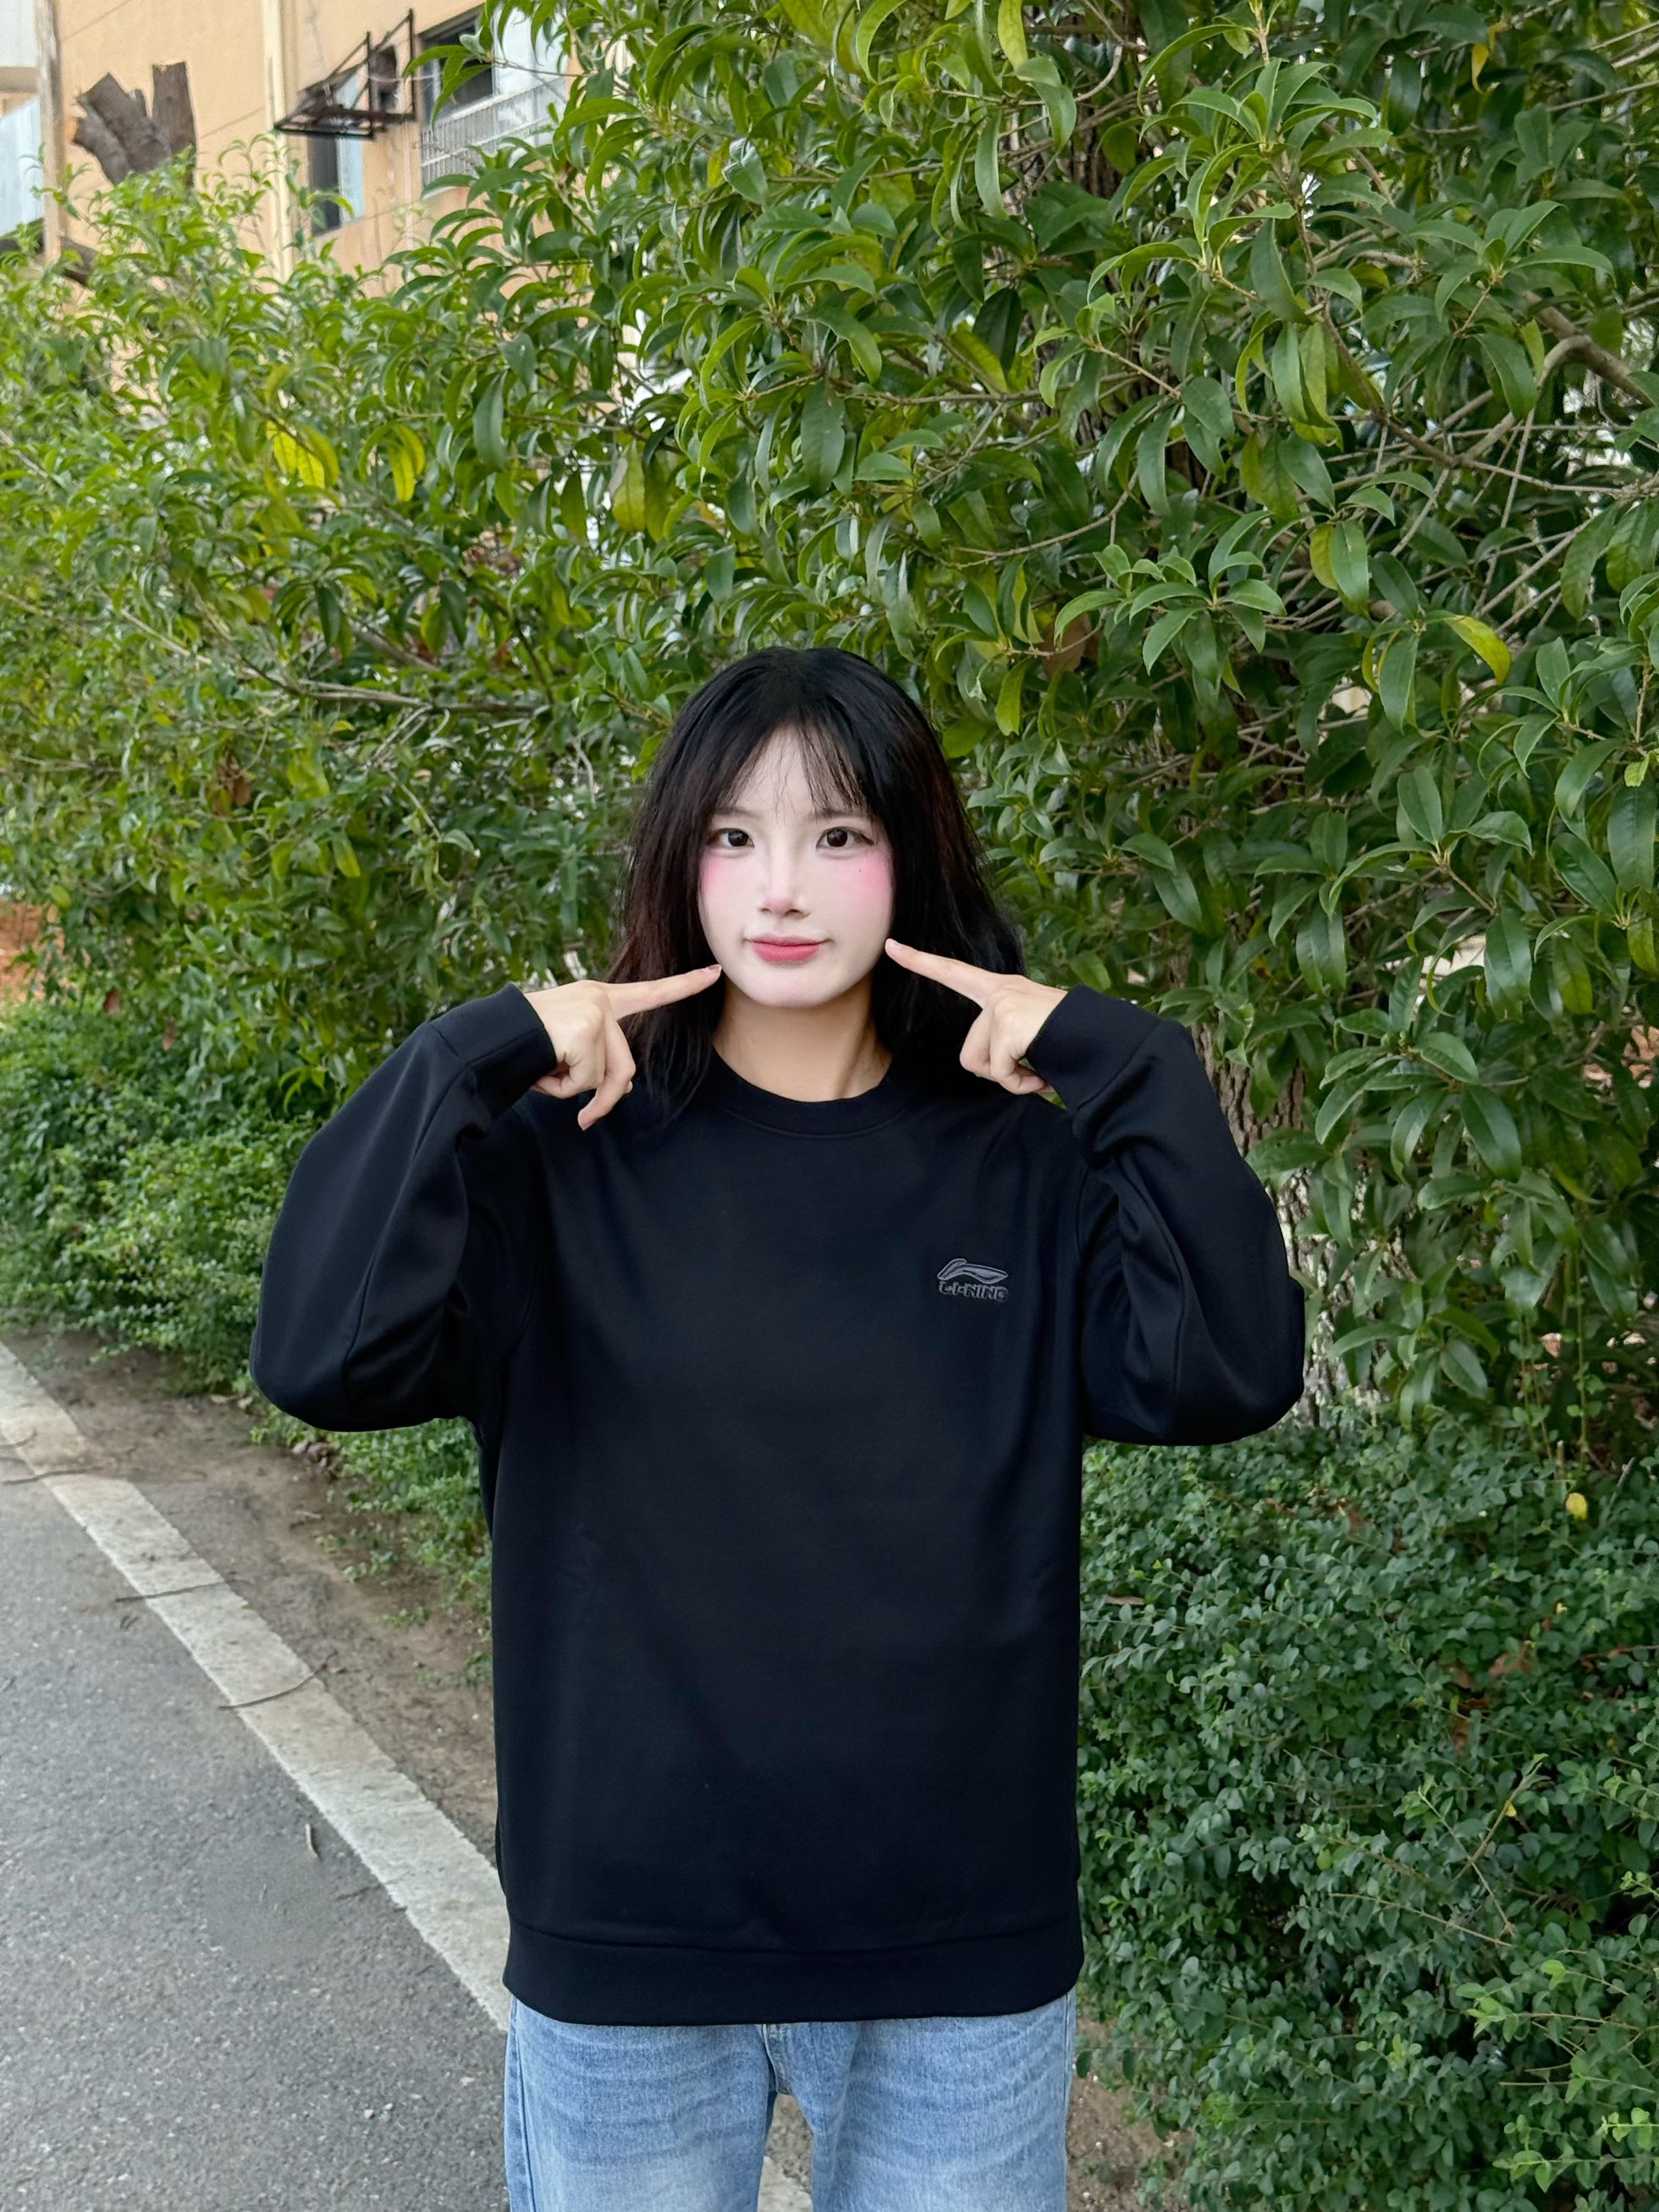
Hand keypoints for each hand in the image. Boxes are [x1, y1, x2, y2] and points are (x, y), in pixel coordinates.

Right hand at [521, 966, 721, 1128]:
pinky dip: (558, 1088)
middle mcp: (601, 1000)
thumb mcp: (566, 1046)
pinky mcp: (585, 1032)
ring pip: (601, 1078)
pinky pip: (583, 1082)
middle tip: (586, 1121)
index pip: (650, 992)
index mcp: (599, 998)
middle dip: (606, 1100)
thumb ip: (598, 1059)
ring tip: (541, 1073)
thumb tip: (623, 1089)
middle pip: (625, 1067)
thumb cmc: (521, 1042)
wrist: (487, 1035)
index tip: (715, 973)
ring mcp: (594, 1014)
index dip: (685, 985)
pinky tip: (537, 1068)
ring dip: (571, 1090)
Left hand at [884, 940, 1066, 1095]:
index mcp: (1001, 990)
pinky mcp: (1009, 1024)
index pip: (953, 973)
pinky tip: (1044, 1073)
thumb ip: (1004, 1044)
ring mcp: (1003, 1006)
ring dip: (1013, 1079)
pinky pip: (1003, 1073)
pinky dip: (1024, 1083)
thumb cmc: (1069, 1040)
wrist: (1102, 1039)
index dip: (920, 961)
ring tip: (1041, 1068)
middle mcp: (1000, 992)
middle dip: (998, 1074)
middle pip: (969, 1055)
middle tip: (1031, 1068)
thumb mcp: (1029, 1034)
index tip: (890, 946)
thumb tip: (1006, 1077)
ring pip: (983, 1066)